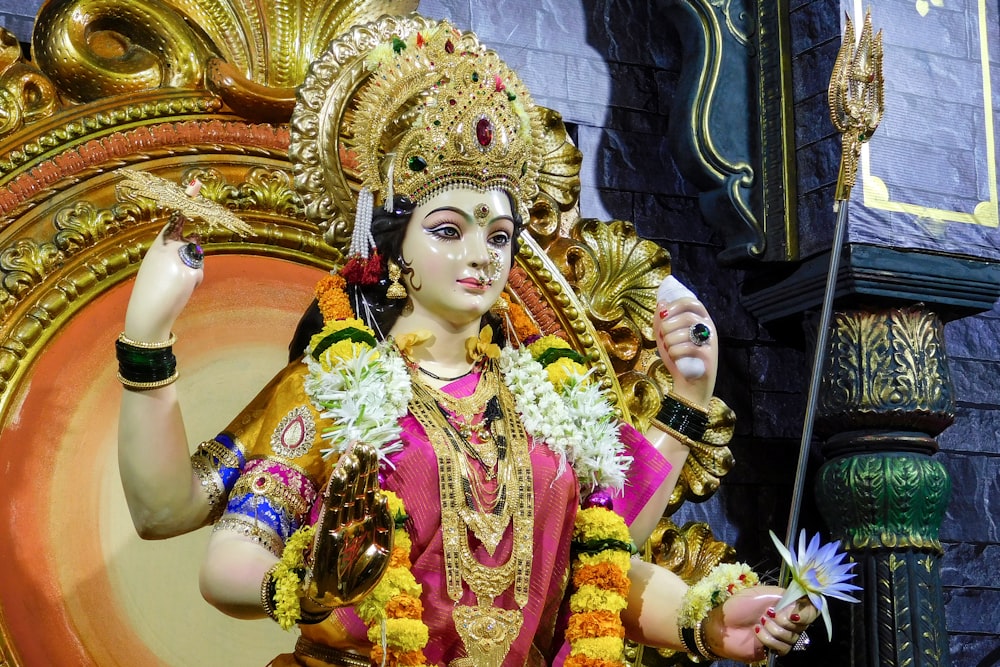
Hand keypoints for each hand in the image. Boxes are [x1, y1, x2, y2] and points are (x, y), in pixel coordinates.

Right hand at [123, 212, 203, 341]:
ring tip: (176, 284)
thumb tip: (195, 241)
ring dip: (193, 270)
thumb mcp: (155, 268)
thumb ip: (170, 255)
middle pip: (189, 244)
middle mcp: (167, 251)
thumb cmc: (150, 293)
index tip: (186, 213)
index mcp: (156, 249)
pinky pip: (199, 274)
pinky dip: (194, 282)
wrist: (147, 312)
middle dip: (191, 255)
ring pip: (197, 259)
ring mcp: (178, 261)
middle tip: (178, 273)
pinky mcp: (188, 274)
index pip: (171, 228)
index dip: (180, 220)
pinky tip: (182, 290)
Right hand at [305, 443, 392, 607]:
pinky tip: (340, 473)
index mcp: (366, 523)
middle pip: (357, 488)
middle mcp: (352, 520)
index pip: (368, 491)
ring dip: (348, 474)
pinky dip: (336, 490)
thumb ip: (383, 526)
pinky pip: (332, 507)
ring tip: (352, 453)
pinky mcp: (326, 533)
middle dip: (360, 467)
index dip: (369, 471)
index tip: (370, 450)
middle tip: (362, 443)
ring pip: (345, 494)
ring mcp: (339, 525)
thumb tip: (380, 497)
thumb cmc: (358, 580)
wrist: (335, 601)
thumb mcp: (381, 553)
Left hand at [653, 295, 717, 407]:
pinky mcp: (708, 356)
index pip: (691, 302)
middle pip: (686, 317)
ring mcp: (710, 342)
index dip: (675, 305)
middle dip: (668, 326)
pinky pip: (686, 348)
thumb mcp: (665, 337)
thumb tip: (661, 302)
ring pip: (684, 333)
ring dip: (669, 342)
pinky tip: (675, 358)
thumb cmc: (678, 358)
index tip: (663, 314)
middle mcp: (709, 328)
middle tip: (664, 337)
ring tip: (669, 349)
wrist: (688, 385)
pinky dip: (674, 353)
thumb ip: (662, 319)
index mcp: (700, 320)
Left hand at [705, 586, 818, 661]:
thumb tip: (802, 604)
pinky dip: (768, 639)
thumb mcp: (760, 593)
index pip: (811, 607)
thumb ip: (784, 596)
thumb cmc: (738, 605)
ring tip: (759, 623)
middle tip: (768, 614)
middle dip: (785, 620)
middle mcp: (788, 618)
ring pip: (792, 637)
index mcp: (786, 602)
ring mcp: (782, 635)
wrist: (722, 624)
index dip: (806, 611)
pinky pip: (783, 648)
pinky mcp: (775, 649)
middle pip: (803, 624)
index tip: (794, 613)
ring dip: (774, 629)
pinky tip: (757, 632)